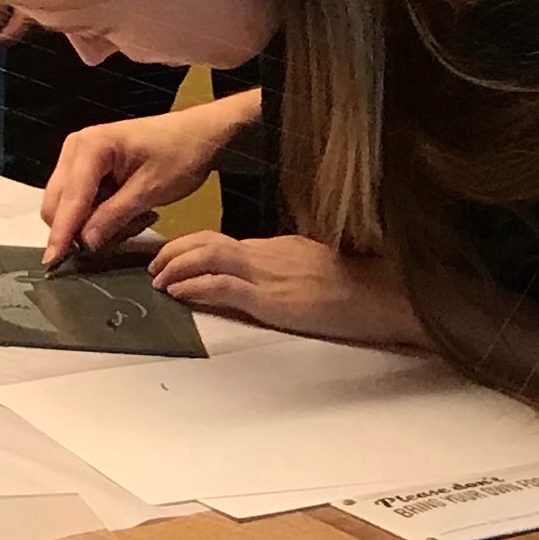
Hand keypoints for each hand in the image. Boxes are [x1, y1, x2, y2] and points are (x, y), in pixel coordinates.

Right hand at [38, 97, 253, 262]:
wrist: (198, 135)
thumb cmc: (179, 155)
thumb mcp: (150, 190)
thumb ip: (114, 216)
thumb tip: (85, 243)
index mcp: (90, 147)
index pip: (70, 197)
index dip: (62, 231)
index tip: (53, 260)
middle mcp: (76, 149)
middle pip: (58, 201)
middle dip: (81, 228)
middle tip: (122, 236)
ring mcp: (79, 157)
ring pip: (69, 205)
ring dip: (95, 223)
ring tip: (137, 220)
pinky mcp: (87, 168)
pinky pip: (82, 201)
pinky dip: (101, 215)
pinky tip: (132, 212)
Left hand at [147, 232, 426, 350]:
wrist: (383, 293)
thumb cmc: (356, 285)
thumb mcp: (313, 267)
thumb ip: (284, 267)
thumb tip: (266, 276)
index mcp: (274, 247)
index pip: (221, 240)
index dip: (191, 247)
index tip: (172, 255)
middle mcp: (264, 254)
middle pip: (205, 241)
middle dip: (173, 251)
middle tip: (155, 266)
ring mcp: (266, 274)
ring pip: (205, 257)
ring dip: (175, 267)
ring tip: (158, 280)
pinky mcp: (270, 299)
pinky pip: (221, 286)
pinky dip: (194, 287)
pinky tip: (179, 293)